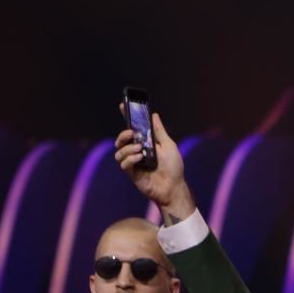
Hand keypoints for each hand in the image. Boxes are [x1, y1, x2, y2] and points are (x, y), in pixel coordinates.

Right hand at [113, 107, 196, 223]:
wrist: (174, 187)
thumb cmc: (174, 167)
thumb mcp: (168, 145)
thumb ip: (159, 131)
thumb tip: (154, 115)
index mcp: (146, 144)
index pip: (132, 129)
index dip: (126, 117)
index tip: (122, 105)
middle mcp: (137, 152)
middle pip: (120, 140)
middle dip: (123, 134)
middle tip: (131, 133)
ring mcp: (133, 163)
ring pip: (119, 151)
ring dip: (128, 148)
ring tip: (140, 149)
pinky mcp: (132, 173)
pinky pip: (123, 163)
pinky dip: (130, 158)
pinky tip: (140, 158)